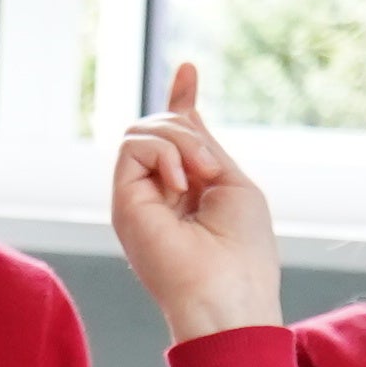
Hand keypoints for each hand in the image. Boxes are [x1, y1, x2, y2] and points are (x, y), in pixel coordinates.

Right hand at [107, 60, 289, 342]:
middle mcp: (156, 195)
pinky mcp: (122, 202)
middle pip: (159, 126)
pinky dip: (164, 152)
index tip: (189, 68)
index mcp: (186, 192)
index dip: (181, 100)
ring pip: (143, 131)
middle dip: (188, 128)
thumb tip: (187, 108)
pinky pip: (134, 145)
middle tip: (213, 168)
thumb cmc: (243, 252)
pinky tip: (181, 183)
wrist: (228, 298)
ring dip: (180, 140)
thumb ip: (205, 147)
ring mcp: (137, 198)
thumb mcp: (232, 184)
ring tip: (203, 175)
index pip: (174, 137)